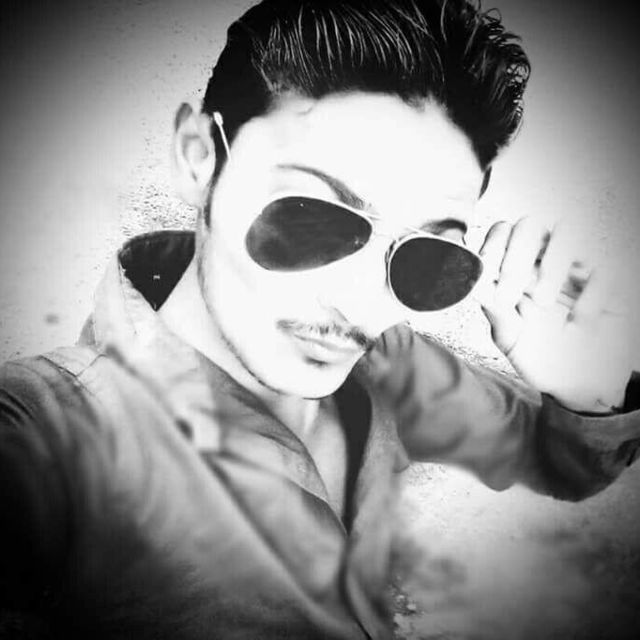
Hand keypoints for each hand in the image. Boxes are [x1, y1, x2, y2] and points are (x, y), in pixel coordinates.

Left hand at [476, 217, 632, 412]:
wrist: (581, 385)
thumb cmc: (542, 357)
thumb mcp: (512, 339)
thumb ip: (496, 312)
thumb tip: (474, 286)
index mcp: (516, 270)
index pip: (502, 233)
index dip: (491, 244)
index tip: (483, 269)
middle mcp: (546, 260)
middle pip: (530, 225)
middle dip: (515, 256)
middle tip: (508, 295)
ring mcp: (580, 267)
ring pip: (568, 232)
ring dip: (550, 264)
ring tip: (542, 304)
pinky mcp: (612, 282)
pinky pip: (604, 267)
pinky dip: (589, 293)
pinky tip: (578, 322)